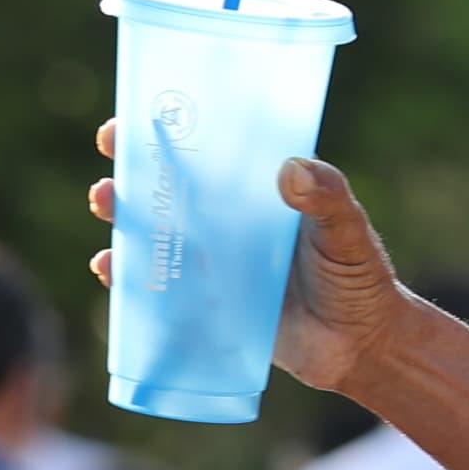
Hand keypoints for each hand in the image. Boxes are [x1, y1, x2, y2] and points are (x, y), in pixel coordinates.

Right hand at [89, 129, 412, 395]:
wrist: (361, 346)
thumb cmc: (358, 279)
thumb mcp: (346, 232)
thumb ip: (328, 199)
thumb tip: (293, 169)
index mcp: (254, 192)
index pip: (202, 152)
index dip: (162, 134)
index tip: (131, 123)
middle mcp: (225, 221)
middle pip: (163, 188)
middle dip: (127, 173)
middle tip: (112, 165)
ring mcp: (210, 262)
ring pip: (150, 232)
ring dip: (120, 218)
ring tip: (107, 207)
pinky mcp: (205, 303)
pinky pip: (155, 285)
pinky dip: (127, 276)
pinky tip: (110, 269)